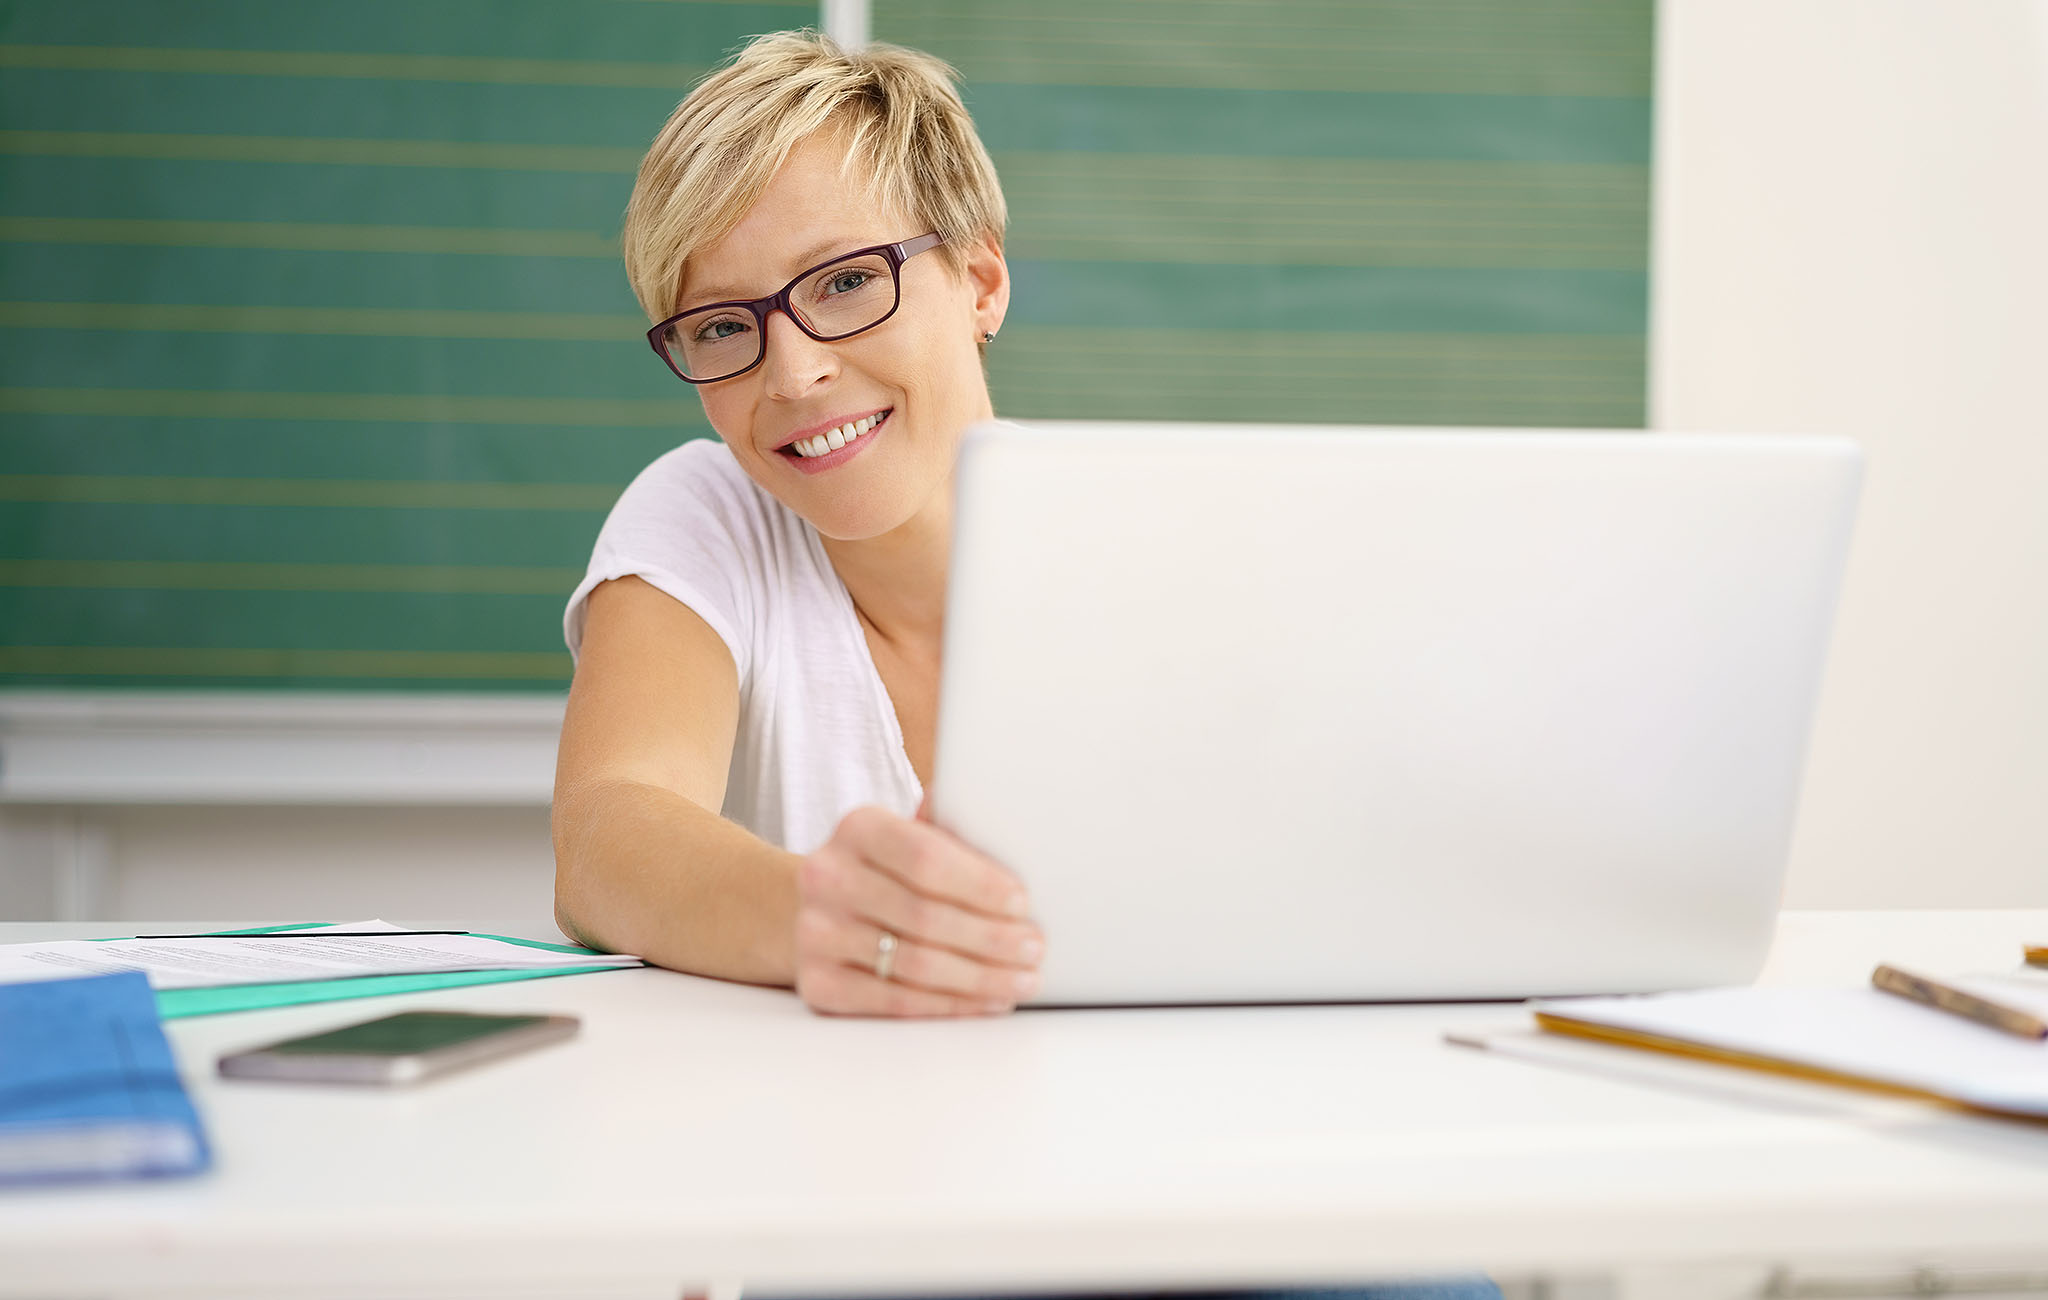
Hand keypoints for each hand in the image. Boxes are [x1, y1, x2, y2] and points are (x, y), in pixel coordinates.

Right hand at [794, 801, 1044, 1015]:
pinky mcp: (816, 982)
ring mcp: (815, 931)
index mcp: (858, 828)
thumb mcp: (911, 838)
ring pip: (915, 963)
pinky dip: (949, 1005)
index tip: (1022, 903)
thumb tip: (1017, 835)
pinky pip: (894, 1001)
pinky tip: (984, 1001)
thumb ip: (954, 832)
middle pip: (924, 915)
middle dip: (991, 938)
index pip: (926, 857)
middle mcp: (827, 876)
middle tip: (1034, 949)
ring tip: (1021, 979)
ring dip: (980, 977)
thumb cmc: (888, 873)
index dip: (979, 885)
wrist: (823, 909)